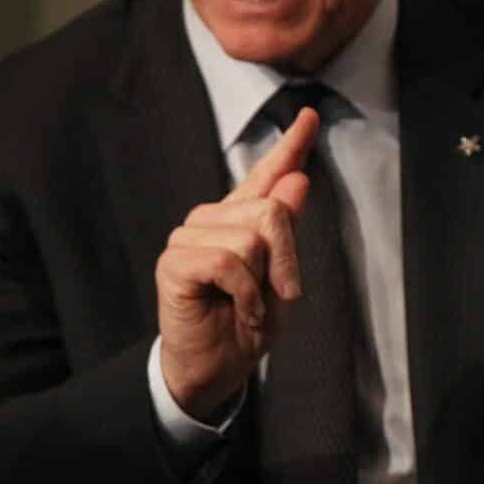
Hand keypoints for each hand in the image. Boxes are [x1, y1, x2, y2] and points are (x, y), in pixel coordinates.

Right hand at [154, 108, 317, 416]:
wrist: (217, 367)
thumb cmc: (246, 324)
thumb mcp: (281, 277)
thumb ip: (287, 230)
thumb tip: (297, 179)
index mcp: (241, 219)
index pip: (267, 174)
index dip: (291, 146)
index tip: (309, 116)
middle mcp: (212, 218)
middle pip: (272, 211)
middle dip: (287, 259)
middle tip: (276, 294)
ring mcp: (188, 237)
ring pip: (252, 238)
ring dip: (262, 284)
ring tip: (248, 306)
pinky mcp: (174, 262)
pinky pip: (228, 262)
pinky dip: (244, 294)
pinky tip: (236, 309)